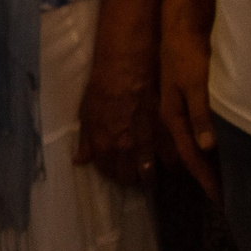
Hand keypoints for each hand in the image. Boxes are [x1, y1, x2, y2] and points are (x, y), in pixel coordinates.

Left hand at [76, 48, 157, 186]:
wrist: (125, 71)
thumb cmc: (102, 90)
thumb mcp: (86, 114)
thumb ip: (85, 141)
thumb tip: (80, 161)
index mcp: (103, 145)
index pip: (108, 172)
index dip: (111, 172)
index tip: (115, 168)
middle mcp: (125, 150)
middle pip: (129, 178)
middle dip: (130, 177)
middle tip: (132, 171)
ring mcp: (146, 144)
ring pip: (150, 175)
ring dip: (150, 176)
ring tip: (150, 172)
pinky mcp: (165, 135)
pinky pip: (171, 160)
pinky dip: (170, 165)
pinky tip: (167, 163)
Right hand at [159, 5, 218, 199]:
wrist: (179, 25)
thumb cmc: (187, 53)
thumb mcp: (194, 84)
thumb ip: (201, 114)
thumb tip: (206, 148)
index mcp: (173, 116)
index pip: (191, 156)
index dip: (205, 178)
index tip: (220, 200)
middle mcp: (173, 117)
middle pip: (188, 154)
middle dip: (202, 175)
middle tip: (222, 196)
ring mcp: (177, 108)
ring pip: (189, 144)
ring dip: (201, 163)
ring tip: (215, 179)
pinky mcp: (184, 100)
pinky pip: (193, 131)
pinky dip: (203, 146)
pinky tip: (210, 149)